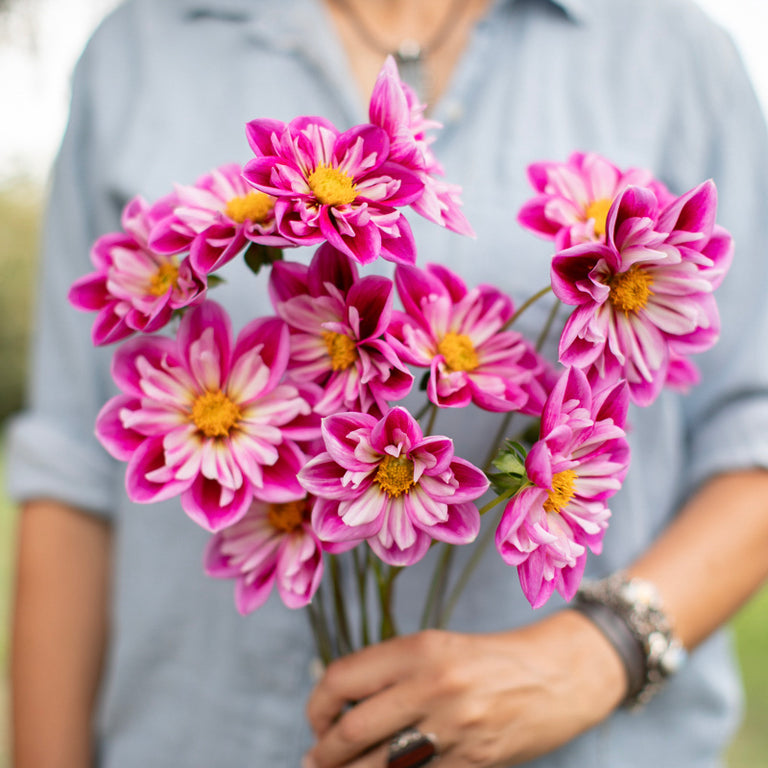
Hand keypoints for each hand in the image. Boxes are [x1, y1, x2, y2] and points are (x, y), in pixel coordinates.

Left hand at [304, 610, 625, 767]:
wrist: (556, 675)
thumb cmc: (489, 660)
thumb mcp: (438, 648)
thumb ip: (392, 672)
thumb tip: (340, 706)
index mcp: (420, 648)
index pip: (343, 678)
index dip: (318, 705)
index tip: (317, 720)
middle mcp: (433, 685)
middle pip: (354, 729)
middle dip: (325, 752)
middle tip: (315, 759)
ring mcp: (455, 727)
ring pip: (380, 765)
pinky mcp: (475, 761)